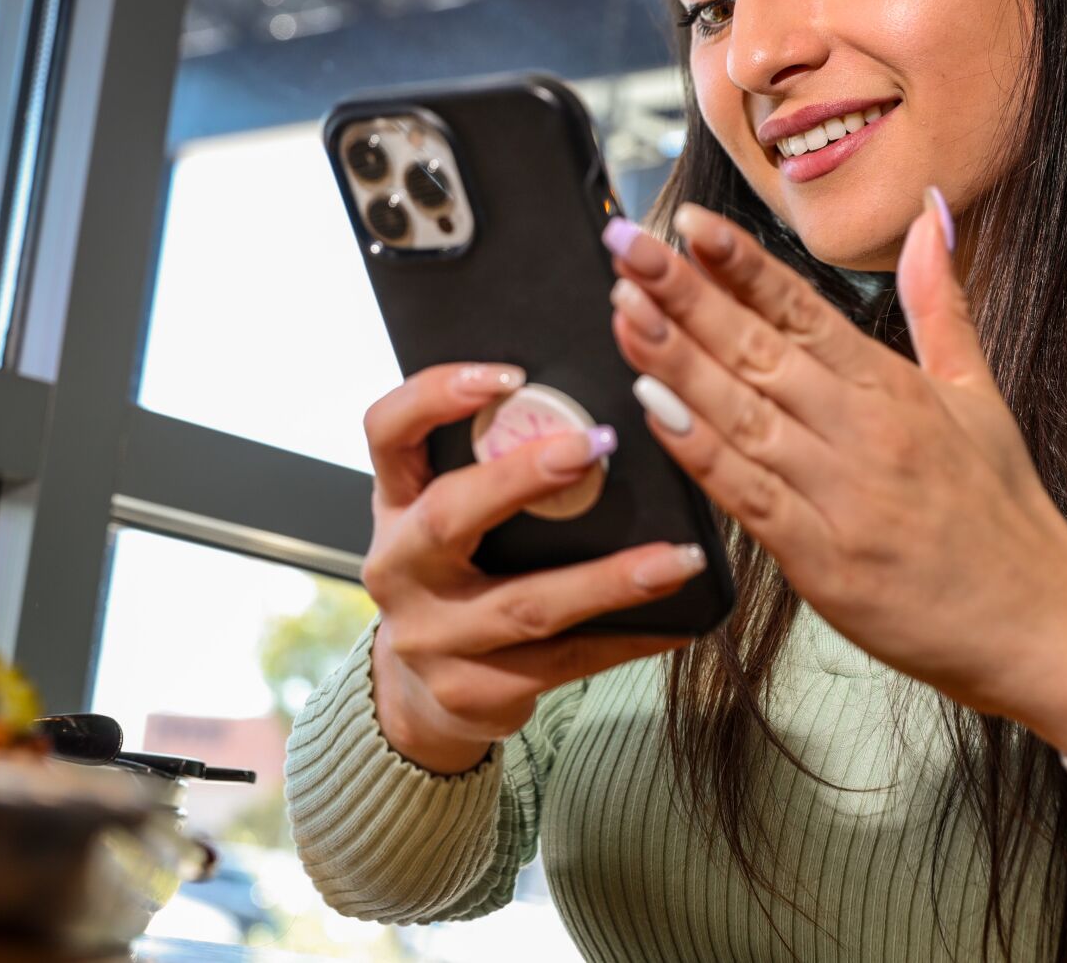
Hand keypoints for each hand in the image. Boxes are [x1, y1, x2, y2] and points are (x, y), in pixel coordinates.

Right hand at [360, 363, 696, 772]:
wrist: (418, 692)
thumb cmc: (453, 575)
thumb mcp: (443, 515)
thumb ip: (488, 466)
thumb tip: (591, 407)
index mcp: (394, 502)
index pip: (388, 431)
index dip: (435, 395)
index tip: (508, 374)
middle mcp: (397, 567)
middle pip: (448, 516)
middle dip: (521, 478)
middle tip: (595, 446)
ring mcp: (430, 637)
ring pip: (524, 606)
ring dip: (609, 580)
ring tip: (678, 558)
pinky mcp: (471, 691)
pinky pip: (562, 663)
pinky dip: (626, 638)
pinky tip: (677, 619)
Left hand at [602, 196, 1066, 756]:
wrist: (1045, 625)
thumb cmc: (1003, 512)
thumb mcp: (979, 394)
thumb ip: (940, 305)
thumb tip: (930, 217)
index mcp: (892, 386)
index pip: (803, 308)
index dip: (742, 263)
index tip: (688, 221)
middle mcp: (862, 429)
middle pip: (759, 349)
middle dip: (686, 294)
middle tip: (628, 247)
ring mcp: (841, 493)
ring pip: (743, 413)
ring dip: (676, 360)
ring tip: (624, 310)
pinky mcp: (822, 558)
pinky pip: (748, 494)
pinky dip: (700, 451)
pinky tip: (654, 409)